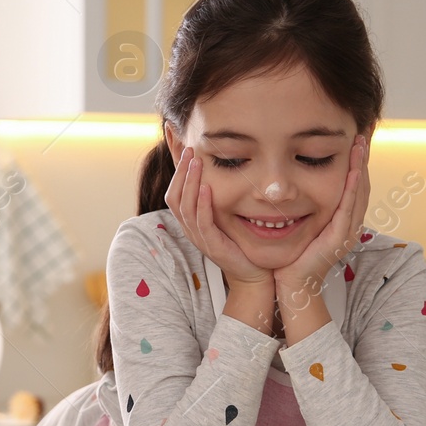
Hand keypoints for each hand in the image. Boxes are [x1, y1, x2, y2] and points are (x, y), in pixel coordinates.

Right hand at [165, 145, 271, 286]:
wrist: (251, 274)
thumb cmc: (239, 245)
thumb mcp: (224, 219)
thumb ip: (216, 202)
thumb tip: (217, 176)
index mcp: (190, 223)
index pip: (174, 194)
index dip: (177, 173)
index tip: (186, 151)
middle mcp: (190, 230)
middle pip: (174, 198)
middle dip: (180, 172)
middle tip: (189, 151)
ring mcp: (199, 238)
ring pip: (185, 207)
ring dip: (190, 182)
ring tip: (196, 163)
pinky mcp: (212, 245)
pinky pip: (202, 222)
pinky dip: (202, 204)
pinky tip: (207, 188)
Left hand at [276, 134, 369, 308]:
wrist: (292, 285)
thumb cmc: (292, 256)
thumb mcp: (302, 226)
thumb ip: (306, 208)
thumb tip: (296, 188)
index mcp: (342, 221)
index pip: (353, 187)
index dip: (356, 164)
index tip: (354, 143)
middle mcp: (349, 225)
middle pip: (361, 186)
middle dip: (362, 161)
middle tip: (361, 136)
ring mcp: (347, 232)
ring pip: (359, 194)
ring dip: (361, 168)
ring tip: (361, 145)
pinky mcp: (340, 238)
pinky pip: (349, 208)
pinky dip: (353, 188)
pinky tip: (354, 170)